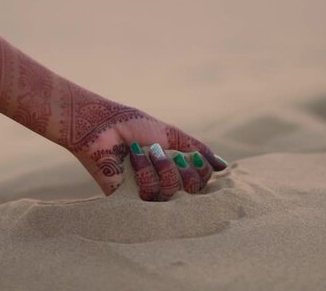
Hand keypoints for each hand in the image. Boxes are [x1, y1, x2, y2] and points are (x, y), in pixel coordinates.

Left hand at [59, 83, 227, 200]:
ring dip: (162, 167)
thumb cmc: (133, 126)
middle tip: (164, 151)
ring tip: (147, 150)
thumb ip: (197, 149)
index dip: (202, 170)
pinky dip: (145, 171)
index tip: (193, 156)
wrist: (102, 125)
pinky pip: (149, 197)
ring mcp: (146, 193)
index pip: (202, 182)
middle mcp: (162, 184)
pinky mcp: (128, 201)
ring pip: (172, 193)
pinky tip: (133, 155)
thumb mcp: (170, 134)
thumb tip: (223, 167)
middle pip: (192, 191)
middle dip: (182, 169)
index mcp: (173, 169)